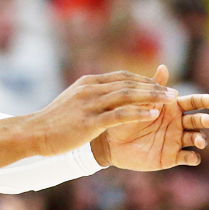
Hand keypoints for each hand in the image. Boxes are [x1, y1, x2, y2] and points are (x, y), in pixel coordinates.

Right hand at [29, 71, 177, 156]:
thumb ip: (91, 95)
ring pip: (127, 95)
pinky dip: (138, 112)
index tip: (160, 85)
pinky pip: (119, 114)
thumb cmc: (54, 121)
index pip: (121, 77)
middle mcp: (90, 89)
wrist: (35, 132)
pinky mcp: (90, 121)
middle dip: (153, 87)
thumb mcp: (73, 101)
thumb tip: (107, 95)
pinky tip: (153, 113)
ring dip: (151, 96)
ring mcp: (90, 104)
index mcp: (88, 83)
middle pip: (128, 83)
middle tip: (173, 92)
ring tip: (170, 100)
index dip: (143, 80)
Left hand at [91, 65, 208, 169]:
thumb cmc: (126, 117)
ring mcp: (177, 140)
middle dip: (203, 120)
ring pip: (196, 138)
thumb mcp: (138, 101)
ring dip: (200, 138)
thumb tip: (163, 67)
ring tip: (198, 140)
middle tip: (206, 120)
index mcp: (173, 107)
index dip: (202, 101)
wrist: (112, 141)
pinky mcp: (172, 157)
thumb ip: (153, 87)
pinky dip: (193, 158)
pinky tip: (193, 157)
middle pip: (197, 120)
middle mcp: (178, 123)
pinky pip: (187, 157)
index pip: (192, 102)